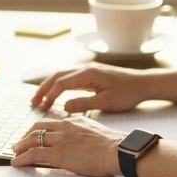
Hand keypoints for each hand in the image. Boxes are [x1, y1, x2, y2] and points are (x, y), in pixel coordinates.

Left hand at [10, 116, 124, 176]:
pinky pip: (33, 154)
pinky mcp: (58, 154)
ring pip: (32, 140)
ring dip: (20, 147)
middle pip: (37, 128)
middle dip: (25, 136)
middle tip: (18, 143)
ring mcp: (60, 140)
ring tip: (14, 153)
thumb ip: (84, 136)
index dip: (39, 129)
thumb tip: (82, 145)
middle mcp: (64, 128)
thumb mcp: (96, 135)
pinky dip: (22, 158)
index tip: (34, 134)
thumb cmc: (114, 147)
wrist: (118, 150)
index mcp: (74, 122)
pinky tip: (17, 163)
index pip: (51, 123)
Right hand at [30, 63, 149, 112]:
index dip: (49, 96)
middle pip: (57, 76)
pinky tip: (55, 94)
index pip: (61, 83)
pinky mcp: (91, 74)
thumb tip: (64, 106)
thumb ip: (84, 104)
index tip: (42, 108)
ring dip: (49, 86)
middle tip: (32, 103)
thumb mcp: (106, 102)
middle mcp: (85, 69)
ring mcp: (87, 70)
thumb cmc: (128, 93)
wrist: (143, 84)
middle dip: (42, 89)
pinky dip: (58, 85)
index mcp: (88, 74)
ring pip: (61, 75)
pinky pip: (69, 77)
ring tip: (39, 100)